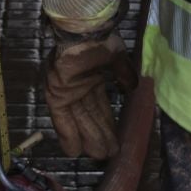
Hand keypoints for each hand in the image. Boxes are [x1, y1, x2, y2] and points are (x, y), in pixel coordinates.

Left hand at [43, 30, 137, 159]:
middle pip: (90, 117)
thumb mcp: (118, 59)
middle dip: (100, 136)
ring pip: (79, 121)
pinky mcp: (56, 96)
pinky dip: (68, 134)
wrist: (84, 34)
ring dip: (88, 139)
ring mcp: (67, 93)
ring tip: (98, 156)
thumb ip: (125, 76)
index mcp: (94, 78)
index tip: (115, 140)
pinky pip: (62, 120)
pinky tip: (74, 151)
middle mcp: (80, 89)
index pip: (101, 107)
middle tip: (109, 154)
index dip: (107, 124)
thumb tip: (135, 88)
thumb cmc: (101, 43)